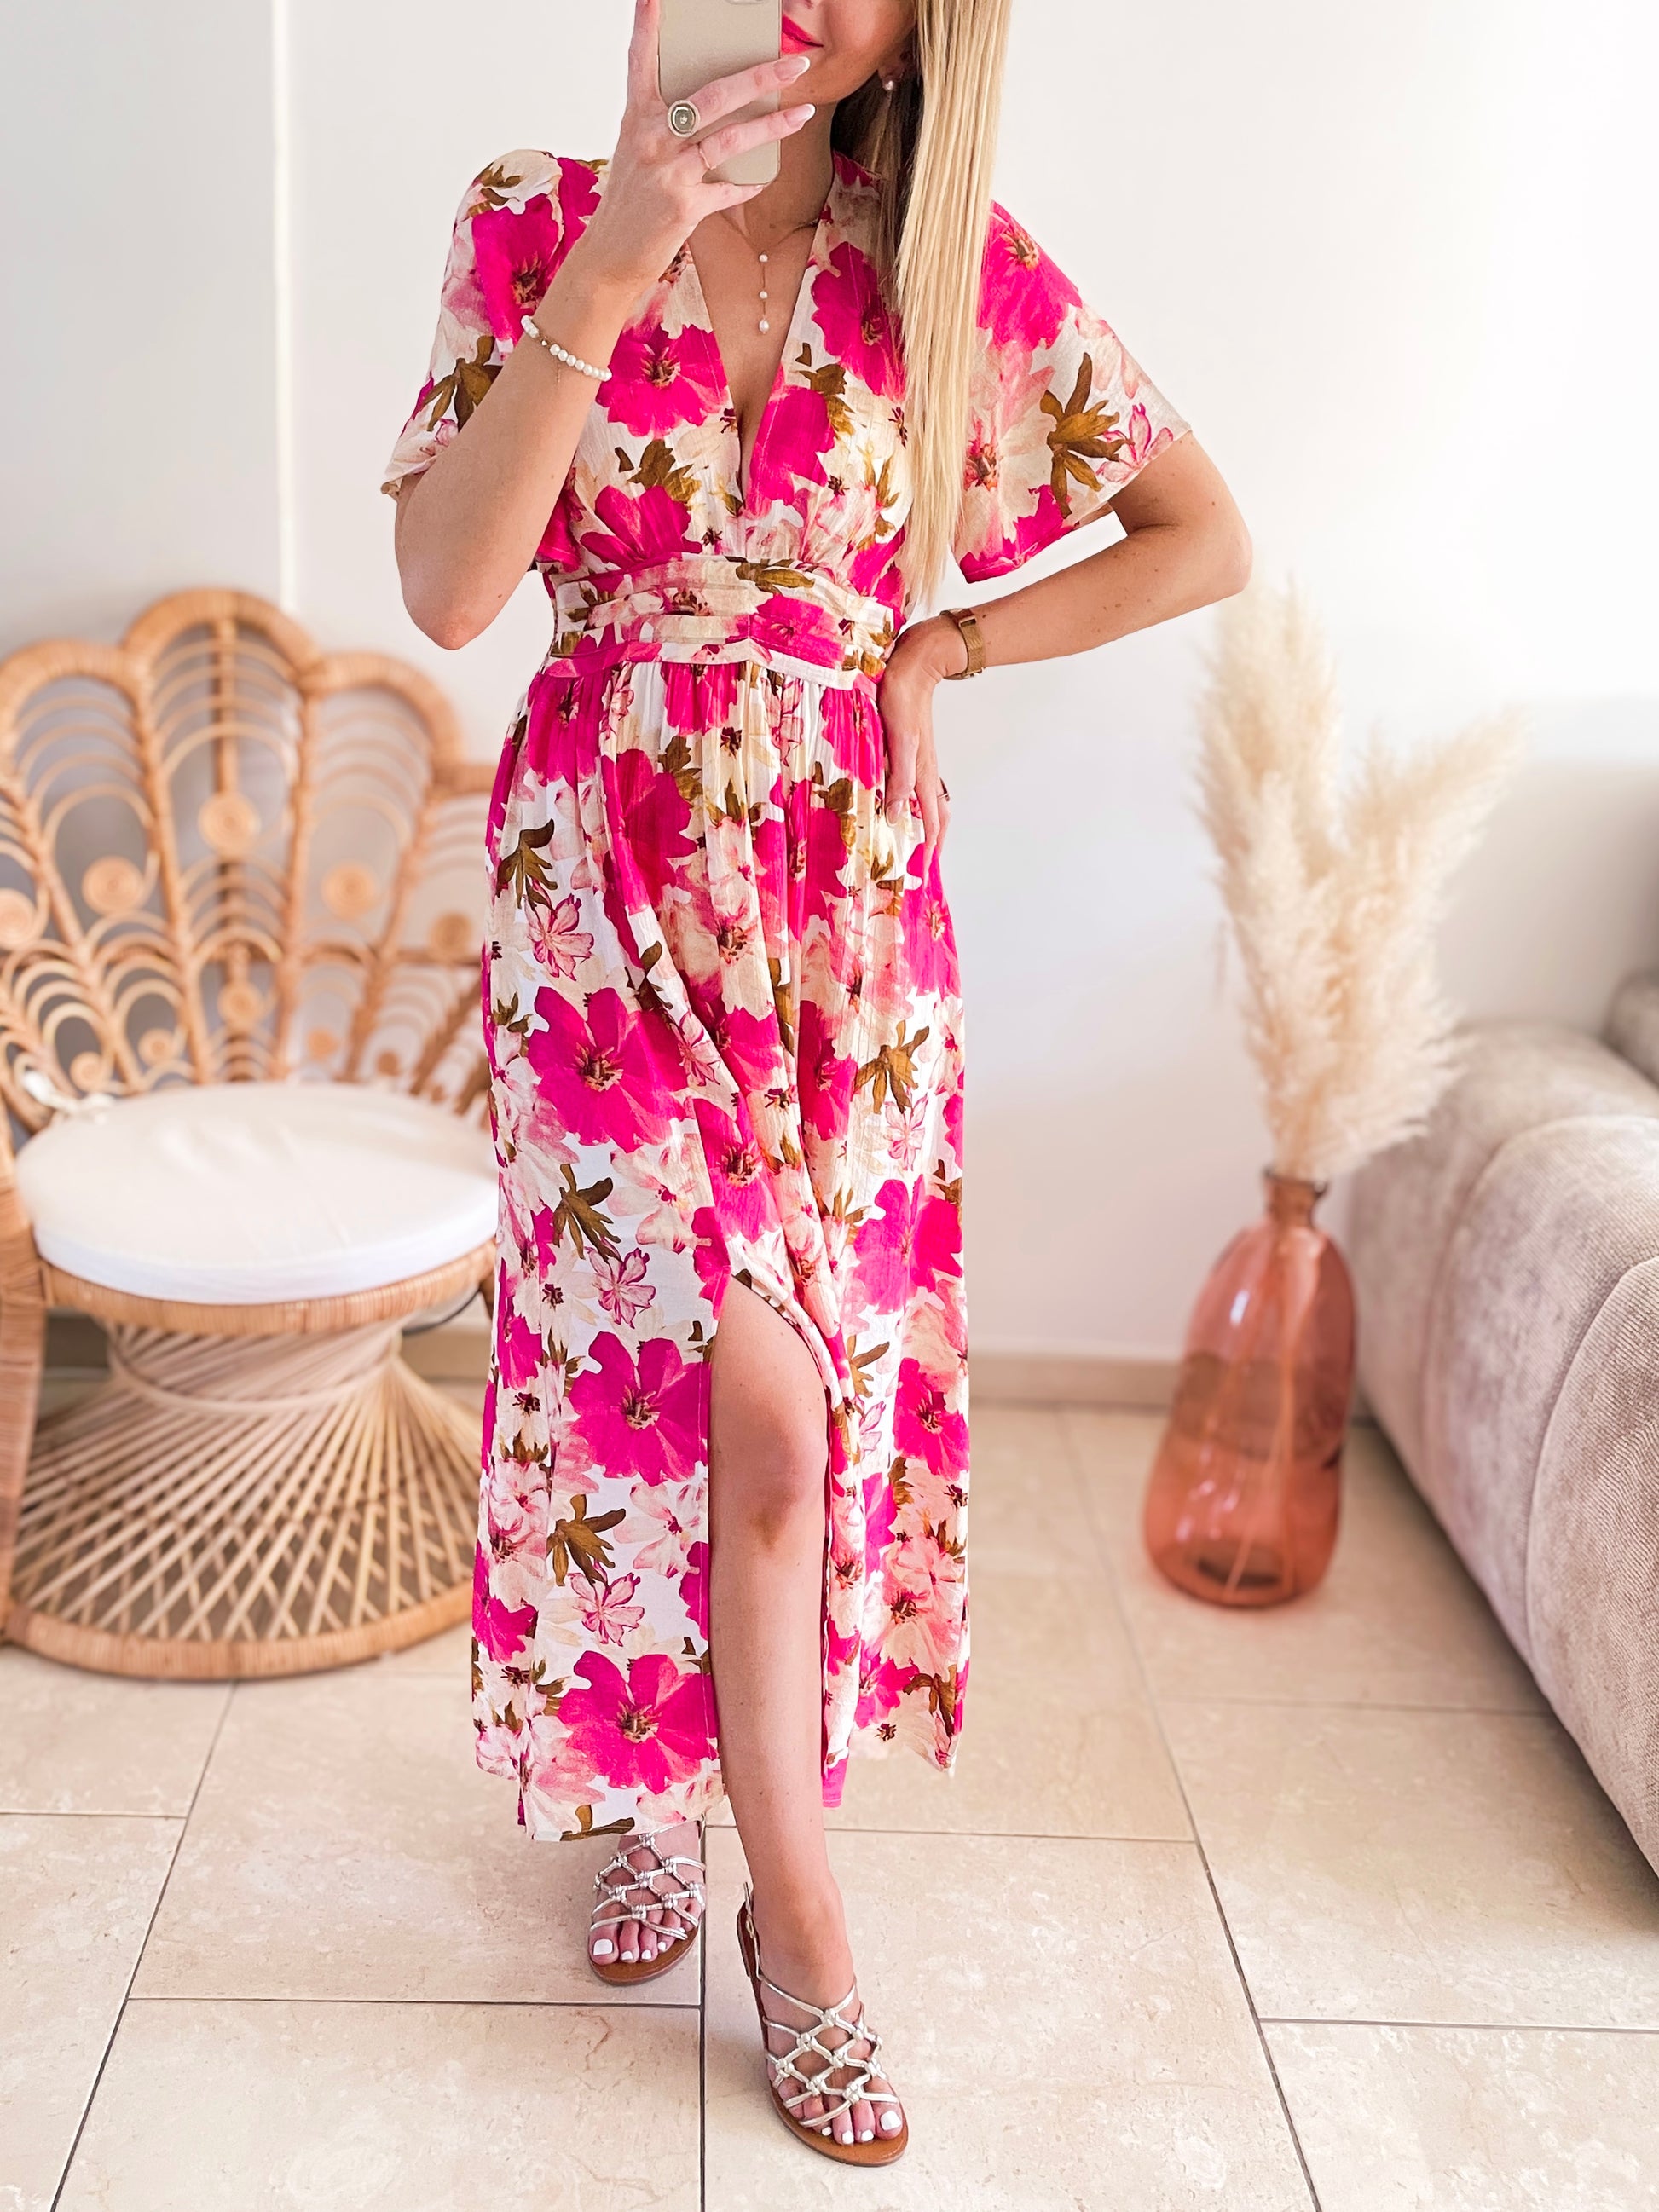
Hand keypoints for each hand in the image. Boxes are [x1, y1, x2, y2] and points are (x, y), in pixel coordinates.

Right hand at [565, 0, 816, 302]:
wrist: (609, 257)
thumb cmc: (629, 203)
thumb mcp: (637, 154)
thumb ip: (665, 128)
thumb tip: (711, 112)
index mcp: (636, 118)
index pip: (641, 62)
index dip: (647, 27)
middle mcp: (651, 138)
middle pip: (714, 95)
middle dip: (760, 76)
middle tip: (793, 63)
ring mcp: (669, 172)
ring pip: (731, 139)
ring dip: (773, 125)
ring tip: (802, 113)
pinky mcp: (684, 206)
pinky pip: (728, 189)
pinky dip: (747, 184)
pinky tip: (761, 180)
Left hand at [876, 617, 965, 883]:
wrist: (915, 662)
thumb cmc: (903, 696)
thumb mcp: (899, 739)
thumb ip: (899, 775)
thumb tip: (895, 813)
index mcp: (922, 772)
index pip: (931, 820)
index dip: (929, 846)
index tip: (925, 871)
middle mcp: (923, 769)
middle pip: (935, 814)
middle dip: (932, 841)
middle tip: (924, 864)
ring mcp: (919, 758)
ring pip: (927, 800)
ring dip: (924, 823)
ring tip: (915, 841)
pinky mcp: (910, 747)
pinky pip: (915, 783)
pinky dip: (913, 800)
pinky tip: (901, 800)